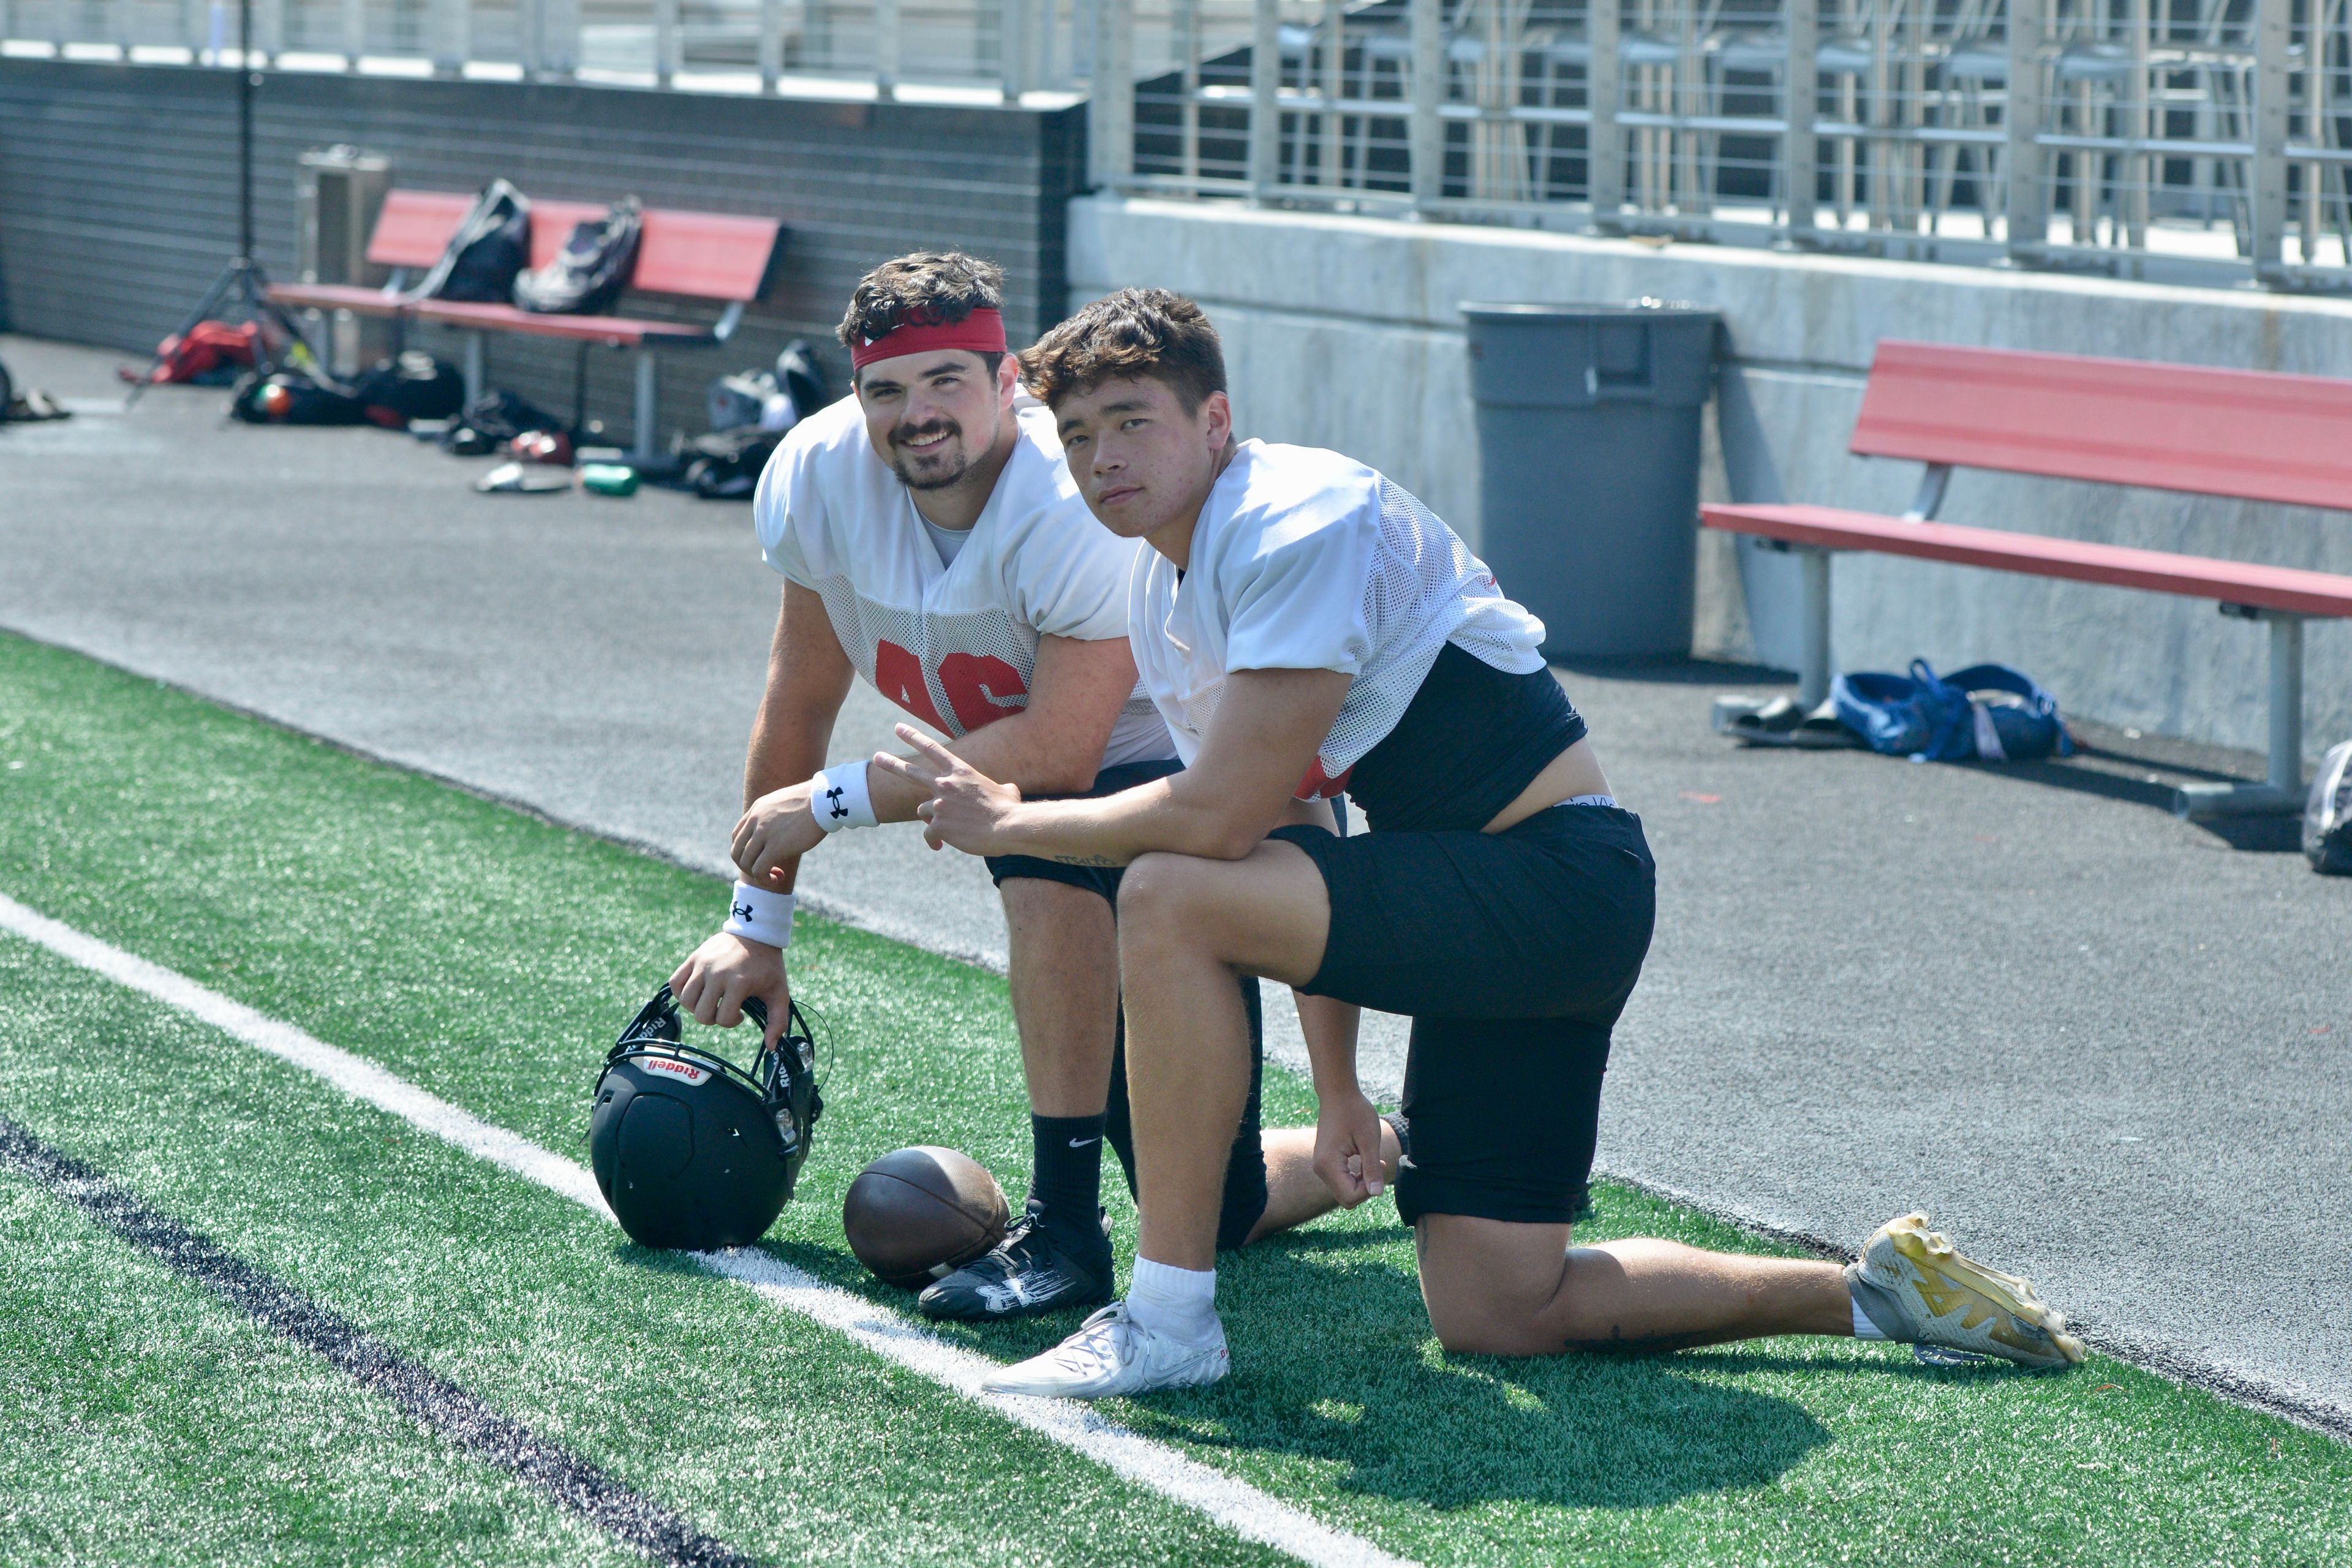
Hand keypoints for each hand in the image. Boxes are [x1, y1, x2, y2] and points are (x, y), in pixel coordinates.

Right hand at [668, 931, 789, 1048]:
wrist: (757, 933)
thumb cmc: (768, 966)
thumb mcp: (779, 993)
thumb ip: (778, 1021)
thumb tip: (771, 1047)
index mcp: (739, 983)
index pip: (722, 1019)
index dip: (732, 1022)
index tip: (741, 1014)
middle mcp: (717, 974)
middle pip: (700, 1014)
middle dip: (712, 1018)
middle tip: (724, 1008)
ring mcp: (702, 964)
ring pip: (685, 1000)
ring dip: (697, 1008)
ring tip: (711, 1001)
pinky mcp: (693, 958)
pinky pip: (675, 982)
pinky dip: (681, 993)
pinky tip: (697, 992)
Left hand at [732, 782, 825, 884]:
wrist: (824, 801)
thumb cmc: (815, 803)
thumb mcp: (787, 804)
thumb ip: (778, 815)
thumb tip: (783, 828)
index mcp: (757, 809)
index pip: (737, 836)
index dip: (746, 851)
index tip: (763, 856)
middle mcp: (755, 820)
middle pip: (736, 851)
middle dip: (747, 866)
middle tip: (765, 871)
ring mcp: (763, 833)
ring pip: (745, 862)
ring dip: (757, 875)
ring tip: (774, 876)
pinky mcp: (775, 846)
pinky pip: (759, 870)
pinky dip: (764, 879)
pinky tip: (778, 878)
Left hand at [870, 724, 1023, 854]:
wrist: (1009, 826)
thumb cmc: (1010, 809)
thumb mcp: (1007, 790)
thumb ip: (999, 788)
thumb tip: (1006, 791)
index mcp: (960, 771)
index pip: (931, 748)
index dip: (913, 736)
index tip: (898, 728)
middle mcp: (945, 784)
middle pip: (911, 772)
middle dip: (892, 764)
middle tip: (877, 757)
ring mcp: (939, 805)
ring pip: (924, 811)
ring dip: (933, 818)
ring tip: (950, 828)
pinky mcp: (938, 825)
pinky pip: (929, 834)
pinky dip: (934, 840)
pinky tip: (941, 845)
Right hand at [1313, 1088, 1385, 1207]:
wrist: (1338, 1093)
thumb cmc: (1355, 1112)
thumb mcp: (1369, 1140)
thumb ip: (1372, 1169)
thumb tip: (1377, 1194)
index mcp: (1328, 1164)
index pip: (1350, 1197)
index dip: (1369, 1190)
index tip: (1380, 1167)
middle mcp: (1320, 1169)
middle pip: (1346, 1198)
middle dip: (1365, 1188)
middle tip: (1378, 1165)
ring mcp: (1320, 1166)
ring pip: (1344, 1191)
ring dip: (1361, 1182)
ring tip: (1374, 1161)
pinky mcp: (1325, 1162)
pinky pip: (1341, 1181)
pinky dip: (1355, 1177)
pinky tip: (1365, 1160)